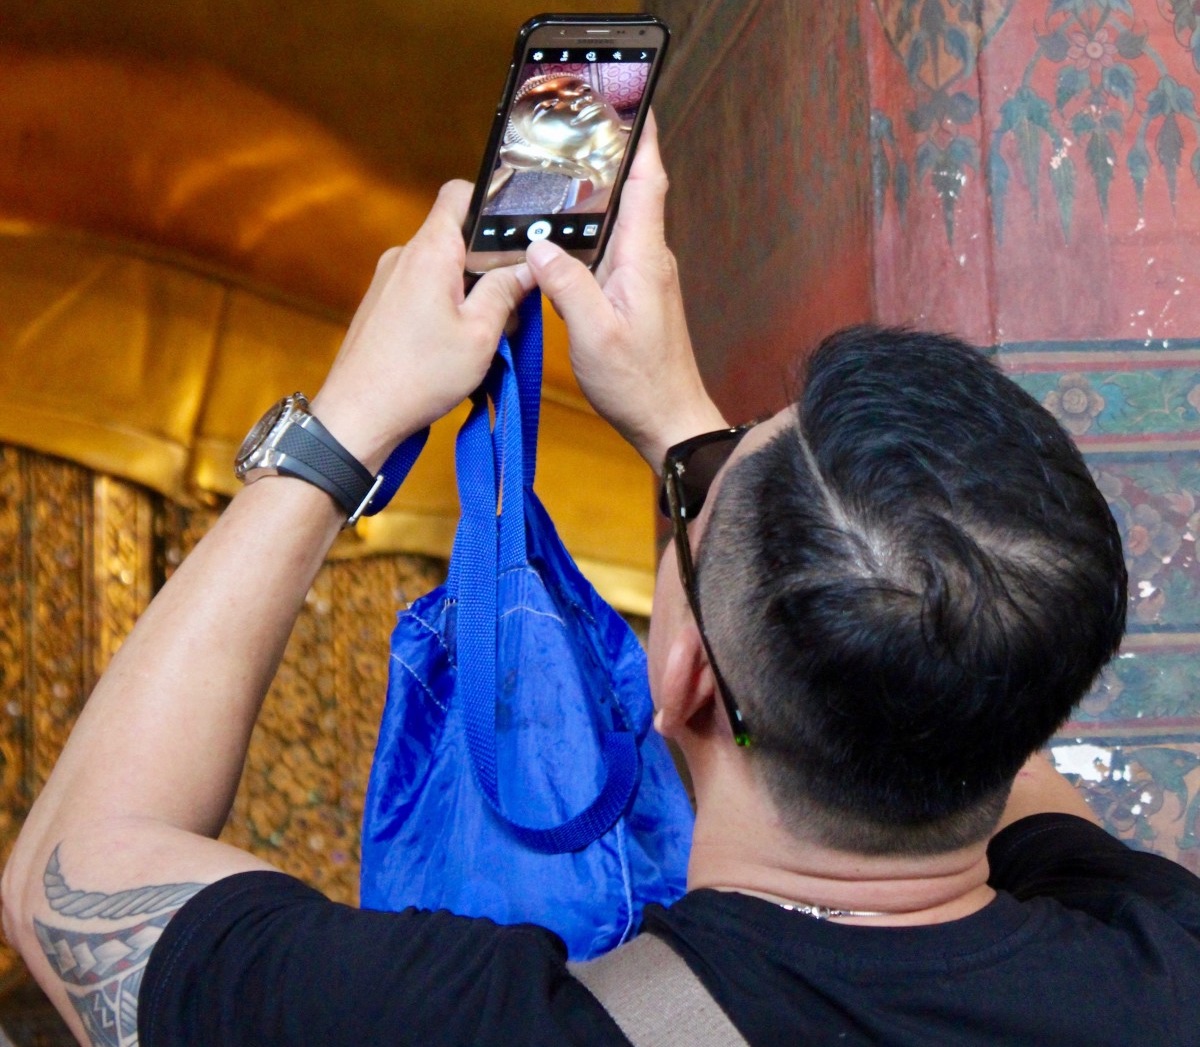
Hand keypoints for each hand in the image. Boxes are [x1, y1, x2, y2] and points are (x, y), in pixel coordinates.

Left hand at [311, 181, 535, 471]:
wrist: (359, 415)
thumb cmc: (418, 376)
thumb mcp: (480, 334)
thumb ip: (506, 291)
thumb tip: (529, 267)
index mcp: (430, 251)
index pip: (459, 194)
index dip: (491, 203)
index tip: (516, 232)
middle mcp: (403, 256)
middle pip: (455, 237)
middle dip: (489, 264)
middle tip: (512, 303)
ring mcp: (388, 281)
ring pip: (441, 269)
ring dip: (469, 293)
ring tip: (484, 335)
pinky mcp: (381, 306)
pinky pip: (422, 292)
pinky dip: (446, 309)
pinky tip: (455, 347)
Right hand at [525, 111, 725, 468]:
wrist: (670, 421)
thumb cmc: (638, 383)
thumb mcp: (593, 333)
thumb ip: (566, 284)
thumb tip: (539, 245)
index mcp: (644, 259)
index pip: (648, 182)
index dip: (642, 138)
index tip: (634, 101)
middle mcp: (649, 260)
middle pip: (632, 193)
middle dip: (609, 156)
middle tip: (576, 126)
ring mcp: (644, 277)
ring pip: (619, 223)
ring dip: (596, 196)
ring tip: (560, 170)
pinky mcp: (635, 295)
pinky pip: (612, 251)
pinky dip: (590, 234)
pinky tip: (564, 234)